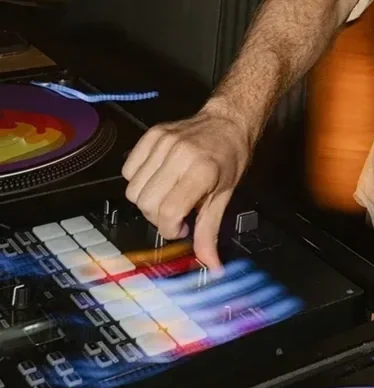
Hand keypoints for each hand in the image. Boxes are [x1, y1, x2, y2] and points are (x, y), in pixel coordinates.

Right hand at [121, 107, 251, 269]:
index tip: (182, 227)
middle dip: (158, 217)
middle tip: (175, 212)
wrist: (228, 122)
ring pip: (133, 189)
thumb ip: (210, 233)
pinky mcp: (151, 135)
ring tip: (167, 195)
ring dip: (147, 200)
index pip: (168, 212)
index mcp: (201, 171)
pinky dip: (138, 180)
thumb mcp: (225, 197)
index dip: (170, 229)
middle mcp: (179, 155)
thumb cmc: (230, 158)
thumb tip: (211, 266)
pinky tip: (158, 180)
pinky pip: (128, 169)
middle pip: (147, 203)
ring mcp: (163, 142)